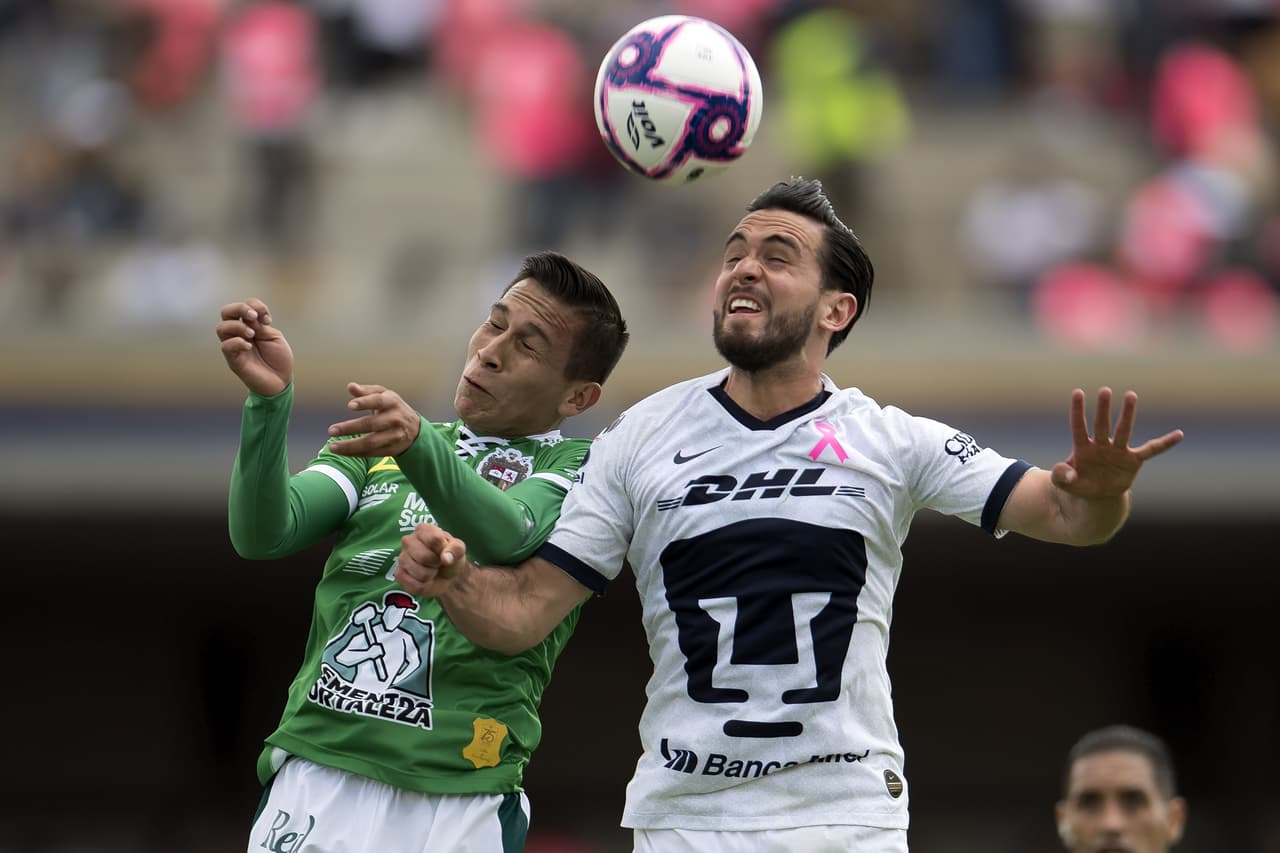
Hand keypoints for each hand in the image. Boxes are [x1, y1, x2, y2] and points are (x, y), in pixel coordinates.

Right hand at [216, 298, 292, 395]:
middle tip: (253, 317)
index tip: (267, 319)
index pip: (244, 305)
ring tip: (252, 334)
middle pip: (226, 312)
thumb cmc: (278, 359)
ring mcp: (235, 346)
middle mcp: (239, 333)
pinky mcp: (233, 360)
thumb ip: (261, 325)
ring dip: (237, 326)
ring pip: (221, 328)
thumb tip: (248, 316)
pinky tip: (250, 346)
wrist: (281, 381)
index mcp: (250, 325)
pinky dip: (237, 342)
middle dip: (239, 308)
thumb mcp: (273, 337)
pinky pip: (226, 347)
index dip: (255, 306)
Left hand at [326, 383, 422, 456]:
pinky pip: (371, 453)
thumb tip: (350, 386)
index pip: (379, 401)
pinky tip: (342, 452)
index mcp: (392, 402)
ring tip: (332, 446)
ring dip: (350, 446)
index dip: (365, 402)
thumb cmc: (392, 408)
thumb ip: (366, 391)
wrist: (415, 429)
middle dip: (350, 428)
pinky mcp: (392, 449)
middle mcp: (395, 419)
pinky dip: (355, 453)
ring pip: (371, 443)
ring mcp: (395, 436)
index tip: (349, 405)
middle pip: (371, 425)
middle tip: (331, 430)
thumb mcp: (384, 395)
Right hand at [396, 523, 466, 597]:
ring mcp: (402, 558)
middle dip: (436, 563)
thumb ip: (456, 549)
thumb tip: (445, 558)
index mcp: (423, 530)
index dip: (442, 549)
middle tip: (438, 562)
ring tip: (431, 570)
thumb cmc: (450, 556)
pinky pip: (413, 585)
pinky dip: (424, 586)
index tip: (444, 551)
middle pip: (424, 556)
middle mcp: (408, 541)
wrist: (446, 575)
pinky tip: (424, 579)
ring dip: (431, 575)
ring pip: (419, 573)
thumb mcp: (459, 549)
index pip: (433, 539)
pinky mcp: (399, 574)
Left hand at [1051, 387, 1183, 498]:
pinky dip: (1165, 443)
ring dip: (1127, 414)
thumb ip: (1060, 477)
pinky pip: (1151, 450)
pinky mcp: (1133, 461)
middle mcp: (1100, 445)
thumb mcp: (1064, 483)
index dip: (1077, 411)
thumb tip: (1068, 473)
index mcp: (1082, 448)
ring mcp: (1118, 451)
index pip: (1078, 426)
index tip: (1077, 392)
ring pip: (1123, 430)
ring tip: (1131, 395)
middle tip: (1104, 390)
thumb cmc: (1078, 483)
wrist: (1097, 494)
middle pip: (1101, 425)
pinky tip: (1179, 434)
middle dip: (1102, 408)